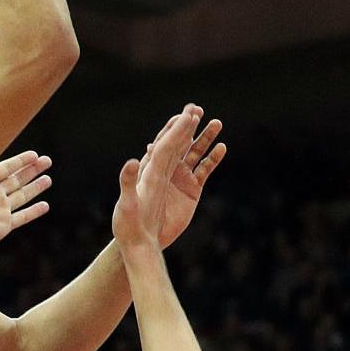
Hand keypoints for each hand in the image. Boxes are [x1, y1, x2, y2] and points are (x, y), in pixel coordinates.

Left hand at [0, 150, 51, 256]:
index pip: (5, 168)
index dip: (20, 161)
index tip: (34, 154)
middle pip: (16, 179)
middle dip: (31, 170)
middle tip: (47, 161)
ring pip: (22, 196)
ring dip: (35, 188)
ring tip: (48, 179)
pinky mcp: (3, 225)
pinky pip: (22, 217)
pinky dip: (33, 212)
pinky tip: (44, 206)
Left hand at [111, 106, 225, 252]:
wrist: (142, 242)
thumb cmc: (129, 224)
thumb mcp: (127, 204)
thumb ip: (129, 182)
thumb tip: (132, 161)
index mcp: (152, 170)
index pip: (165, 143)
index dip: (176, 128)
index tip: (187, 112)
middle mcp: (166, 171)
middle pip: (179, 142)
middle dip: (189, 124)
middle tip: (198, 107)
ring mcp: (180, 179)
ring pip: (194, 153)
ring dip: (205, 138)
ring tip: (217, 122)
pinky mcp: (191, 191)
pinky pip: (204, 170)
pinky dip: (213, 159)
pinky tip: (222, 147)